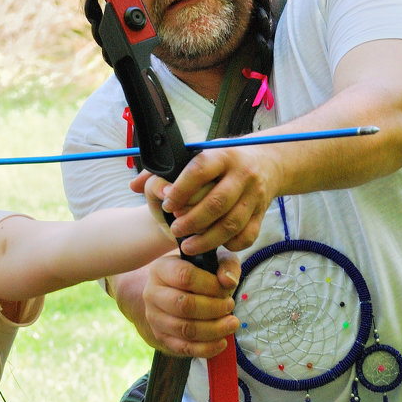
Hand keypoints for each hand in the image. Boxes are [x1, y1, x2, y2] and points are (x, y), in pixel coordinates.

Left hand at [133, 145, 280, 254]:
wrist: (267, 162)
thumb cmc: (221, 161)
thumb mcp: (195, 155)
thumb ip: (162, 171)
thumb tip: (133, 186)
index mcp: (221, 155)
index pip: (200, 170)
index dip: (181, 190)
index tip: (167, 204)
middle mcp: (241, 174)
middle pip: (216, 203)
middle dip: (191, 221)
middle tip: (174, 229)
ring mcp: (255, 195)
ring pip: (231, 224)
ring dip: (206, 239)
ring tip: (186, 245)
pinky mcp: (262, 213)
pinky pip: (247, 235)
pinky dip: (230, 244)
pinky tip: (215, 245)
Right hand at [141, 251, 240, 358]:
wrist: (177, 293)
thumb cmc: (200, 275)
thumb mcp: (215, 261)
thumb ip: (226, 266)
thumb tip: (228, 282)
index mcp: (161, 269)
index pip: (185, 276)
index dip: (211, 285)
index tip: (226, 289)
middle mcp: (152, 293)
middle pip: (184, 305)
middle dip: (214, 309)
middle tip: (230, 306)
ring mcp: (154, 317)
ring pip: (185, 329)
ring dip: (214, 329)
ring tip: (232, 324)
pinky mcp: (161, 337)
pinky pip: (184, 348)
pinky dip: (206, 348)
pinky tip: (222, 342)